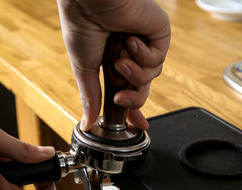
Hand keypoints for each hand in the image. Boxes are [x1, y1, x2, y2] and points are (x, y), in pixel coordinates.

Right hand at [57, 0, 169, 130]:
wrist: (90, 0)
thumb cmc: (82, 26)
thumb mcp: (84, 68)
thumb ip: (91, 96)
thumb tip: (86, 122)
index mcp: (113, 62)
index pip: (126, 91)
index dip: (131, 109)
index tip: (137, 125)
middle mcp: (131, 55)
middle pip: (141, 89)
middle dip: (133, 98)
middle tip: (120, 98)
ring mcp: (145, 45)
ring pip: (150, 77)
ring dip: (134, 72)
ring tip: (120, 59)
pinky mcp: (159, 34)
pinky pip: (157, 59)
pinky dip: (143, 55)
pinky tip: (131, 40)